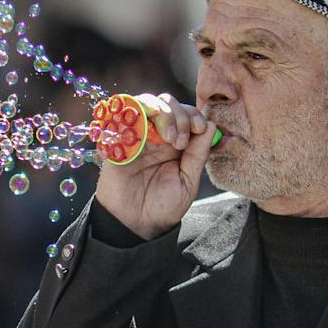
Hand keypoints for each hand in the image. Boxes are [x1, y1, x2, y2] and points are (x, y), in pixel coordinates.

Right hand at [92, 94, 213, 241]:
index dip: (194, 115)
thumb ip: (198, 155)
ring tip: (169, 139)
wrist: (134, 225)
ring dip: (163, 114)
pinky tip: (146, 134)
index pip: (186, 113)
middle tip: (180, 141)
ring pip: (147, 102)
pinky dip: (135, 114)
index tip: (199, 129)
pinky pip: (122, 116)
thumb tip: (210, 125)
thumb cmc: (162, 207)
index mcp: (176, 144)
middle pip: (168, 103)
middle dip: (180, 115)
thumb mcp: (188, 183)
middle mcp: (156, 136)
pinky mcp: (116, 142)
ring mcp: (136, 136)